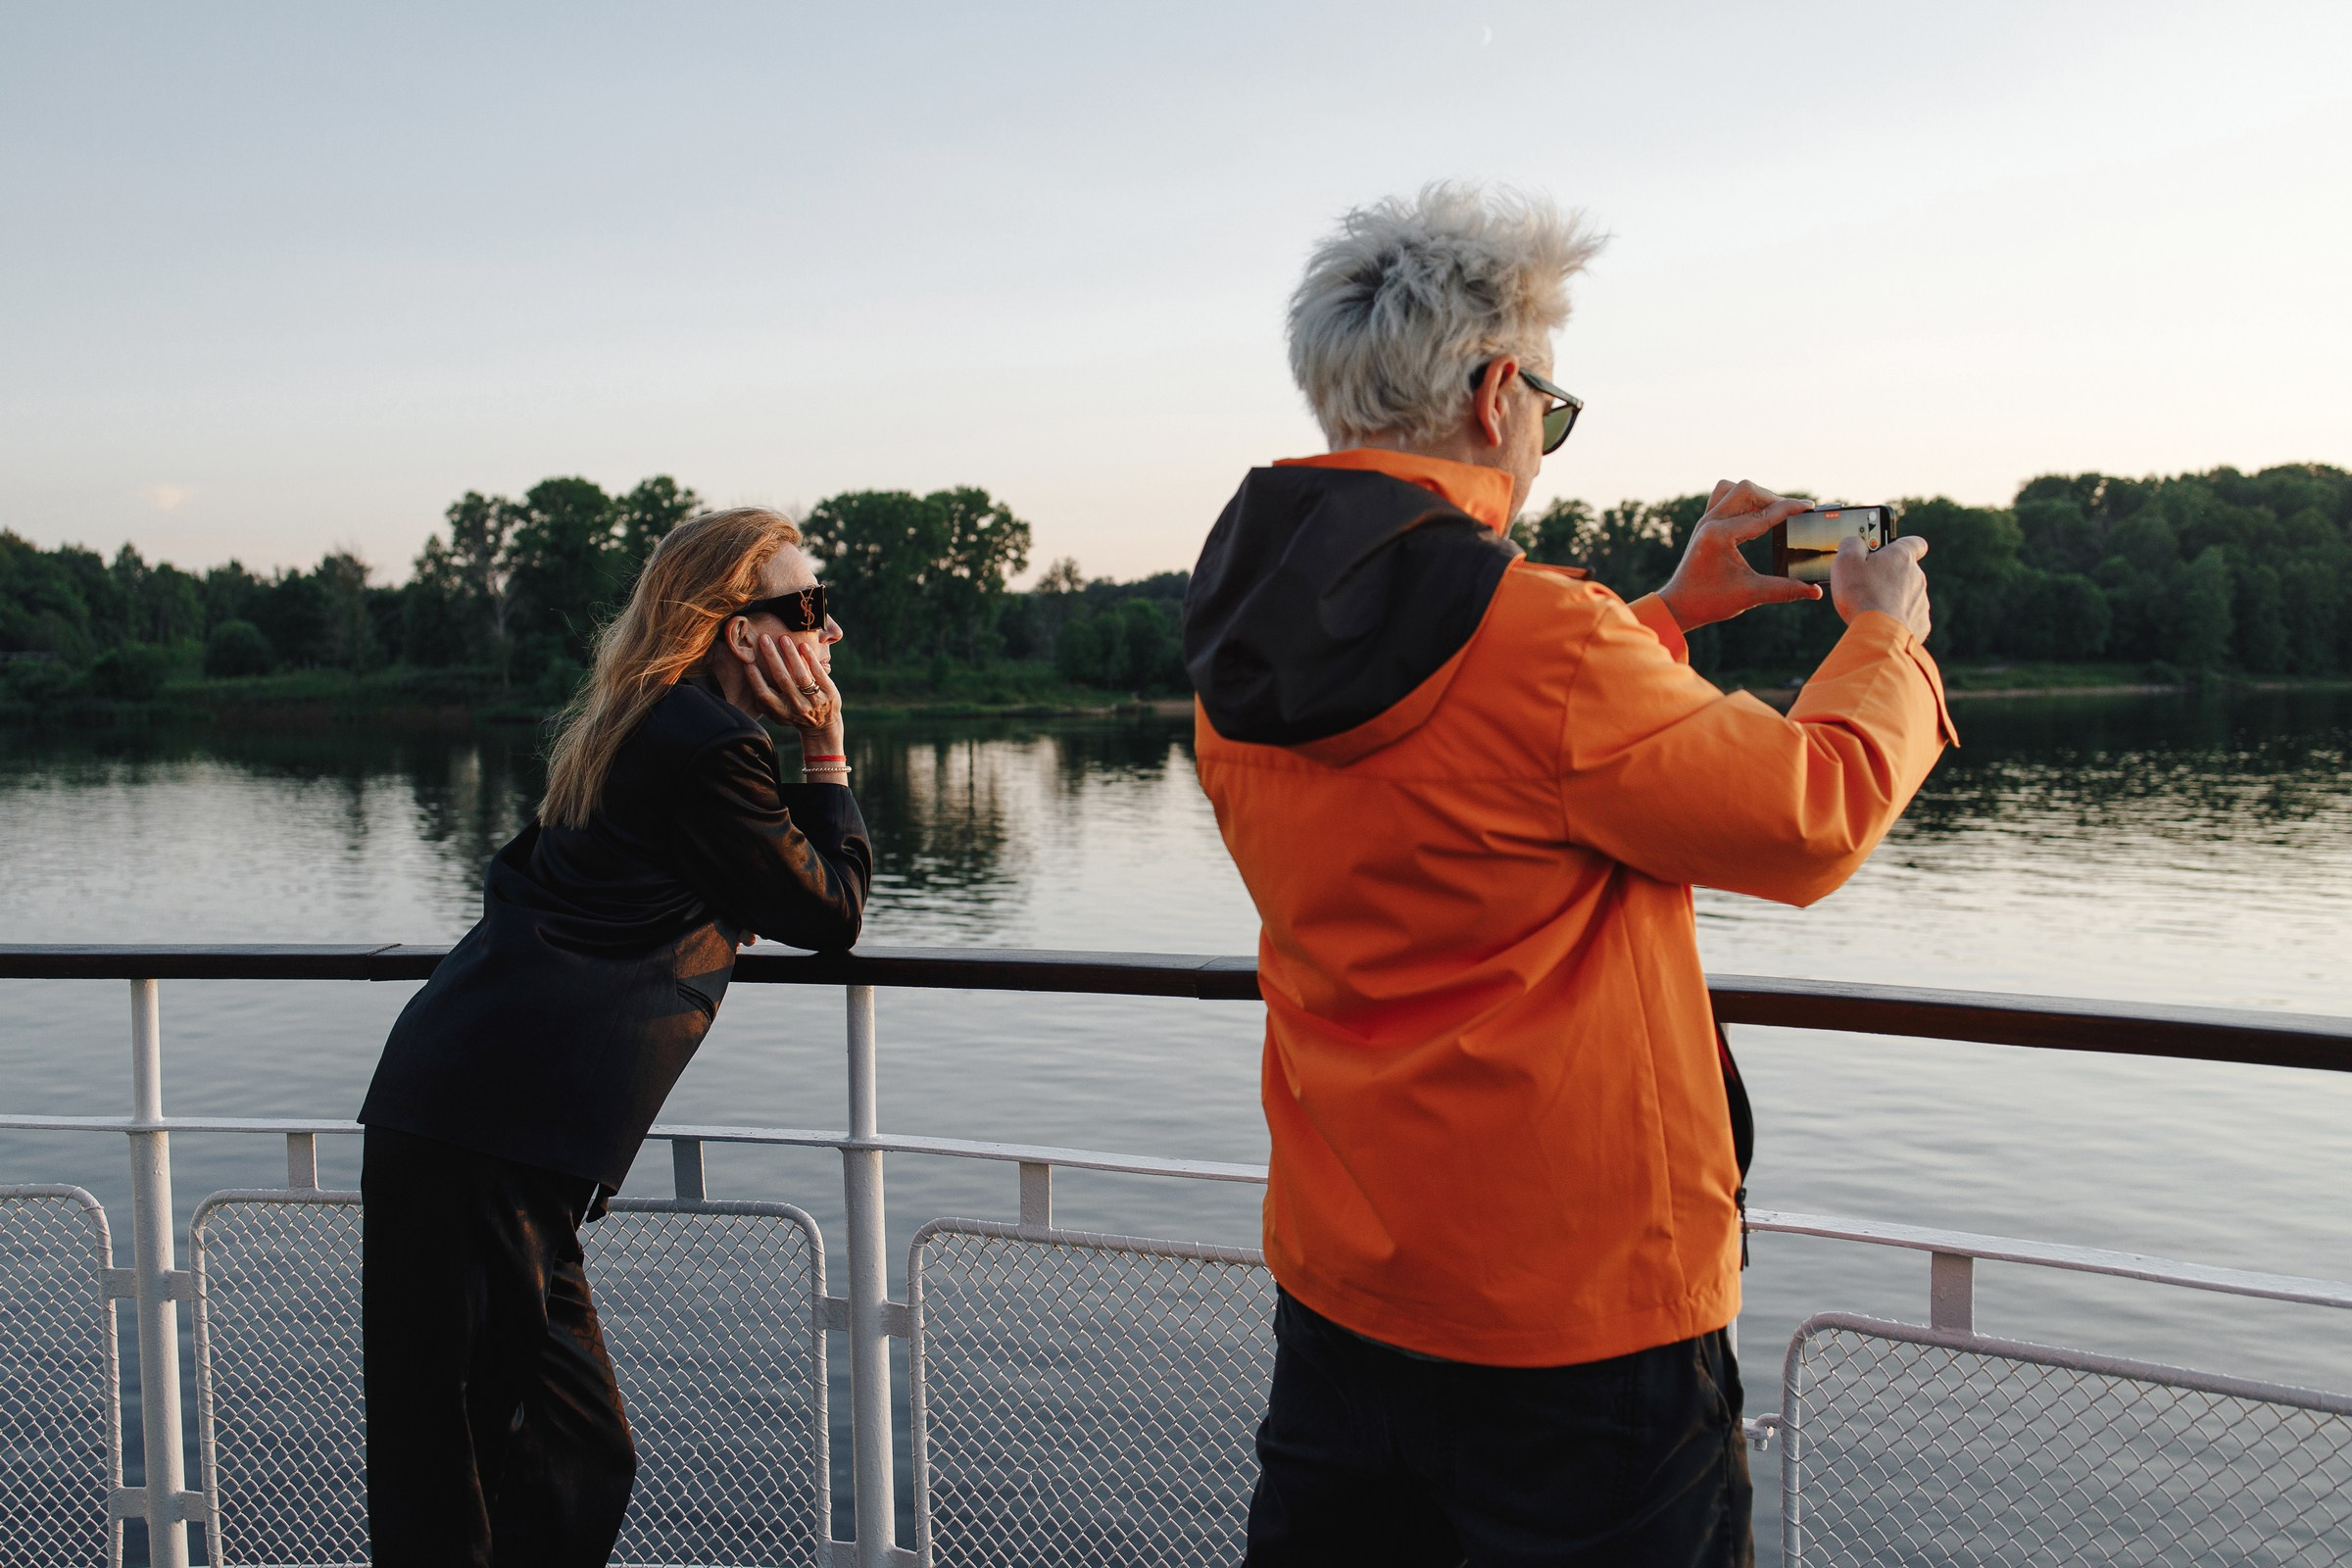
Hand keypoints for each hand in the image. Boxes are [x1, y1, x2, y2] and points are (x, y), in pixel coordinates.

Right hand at [741, 634, 846, 754]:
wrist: (824, 725)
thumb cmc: (794, 714)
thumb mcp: (777, 714)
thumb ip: (762, 701)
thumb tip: (746, 678)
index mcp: (781, 712)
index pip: (764, 694)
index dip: (755, 678)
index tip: (748, 661)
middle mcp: (797, 707)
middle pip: (782, 679)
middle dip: (772, 657)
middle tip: (764, 638)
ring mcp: (814, 701)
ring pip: (800, 675)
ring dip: (791, 655)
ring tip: (784, 639)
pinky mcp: (829, 693)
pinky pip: (819, 673)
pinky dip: (810, 659)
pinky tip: (803, 646)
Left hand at [1657, 481, 1824, 631]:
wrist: (1678, 606)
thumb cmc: (1710, 602)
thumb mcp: (1751, 595)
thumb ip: (1785, 590)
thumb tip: (1816, 591)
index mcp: (1720, 535)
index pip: (1762, 514)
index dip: (1789, 508)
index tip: (1809, 506)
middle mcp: (1710, 522)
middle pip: (1746, 490)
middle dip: (1772, 498)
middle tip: (1791, 513)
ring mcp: (1705, 521)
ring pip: (1732, 489)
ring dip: (1755, 495)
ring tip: (1773, 512)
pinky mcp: (1705, 524)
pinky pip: (1724, 498)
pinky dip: (1742, 501)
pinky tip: (1755, 516)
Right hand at [1831, 533, 1931, 640]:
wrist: (1879, 633)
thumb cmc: (1861, 594)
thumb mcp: (1845, 560)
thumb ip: (1851, 544)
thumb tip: (1854, 542)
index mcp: (1902, 557)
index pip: (1914, 542)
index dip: (1902, 545)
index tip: (1890, 550)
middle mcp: (1917, 576)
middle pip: (1905, 571)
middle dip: (1889, 576)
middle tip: (1866, 584)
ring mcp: (1921, 601)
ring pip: (1907, 595)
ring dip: (1892, 598)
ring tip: (1870, 607)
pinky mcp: (1921, 622)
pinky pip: (1908, 617)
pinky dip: (1896, 619)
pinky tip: (1881, 624)